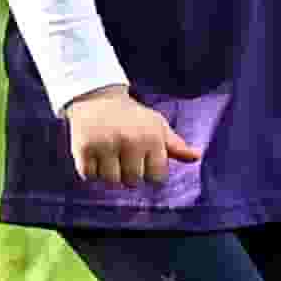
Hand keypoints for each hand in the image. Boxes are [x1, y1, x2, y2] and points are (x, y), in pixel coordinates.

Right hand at [66, 86, 202, 185]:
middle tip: (124, 156)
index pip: (157, 177)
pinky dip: (91, 170)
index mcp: (151, 137)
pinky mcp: (83, 148)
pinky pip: (89, 176)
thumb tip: (197, 157)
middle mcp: (130, 141)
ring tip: (109, 155)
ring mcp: (105, 145)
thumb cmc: (133, 118)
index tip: (144, 162)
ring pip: (111, 181)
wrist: (98, 99)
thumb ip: (176, 145)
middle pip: (133, 181)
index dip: (150, 173)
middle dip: (129, 174)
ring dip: (109, 173)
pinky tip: (95, 155)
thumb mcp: (157, 127)